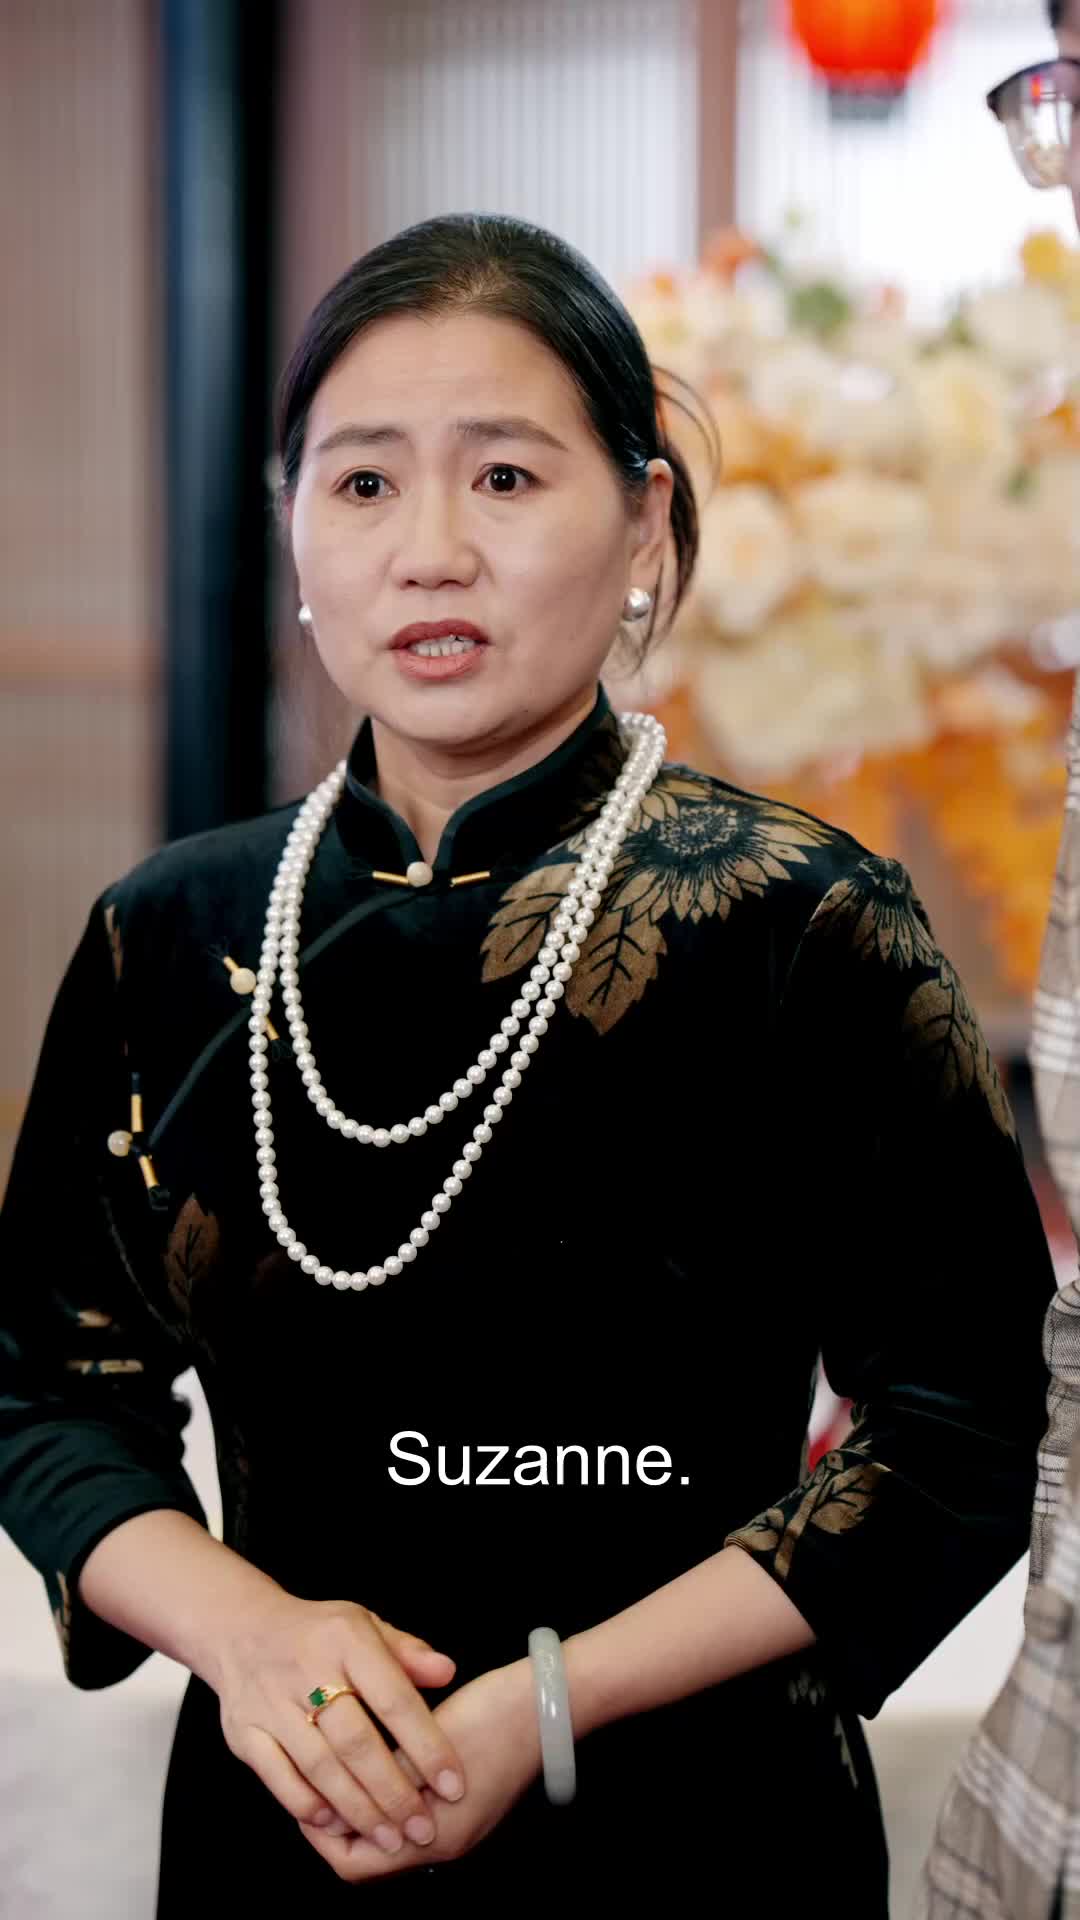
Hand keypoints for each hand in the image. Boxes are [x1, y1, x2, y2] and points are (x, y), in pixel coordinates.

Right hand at [211, 1589, 466, 1856]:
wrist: (240, 1628)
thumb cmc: (320, 1634)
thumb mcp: (365, 1625)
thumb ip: (406, 1652)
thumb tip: (447, 1672)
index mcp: (346, 1640)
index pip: (394, 1698)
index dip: (427, 1745)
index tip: (454, 1784)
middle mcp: (306, 1670)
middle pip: (355, 1741)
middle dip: (393, 1792)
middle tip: (422, 1829)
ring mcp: (270, 1703)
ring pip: (319, 1765)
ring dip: (357, 1809)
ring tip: (390, 1840)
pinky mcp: (243, 1731)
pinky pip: (276, 1776)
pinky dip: (305, 1803)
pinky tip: (334, 1825)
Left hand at [299, 1657, 541, 1881]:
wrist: (547, 1706)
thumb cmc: (487, 1720)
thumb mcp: (423, 1744)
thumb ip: (379, 1774)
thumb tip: (332, 1788)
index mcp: (433, 1841)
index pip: (352, 1864)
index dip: (319, 1835)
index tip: (303, 1795)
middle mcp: (444, 1846)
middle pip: (368, 1858)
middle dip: (338, 1827)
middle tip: (316, 1784)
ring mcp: (459, 1829)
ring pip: (389, 1839)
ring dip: (363, 1813)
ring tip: (339, 1772)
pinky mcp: (467, 1808)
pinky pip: (412, 1820)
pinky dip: (387, 1802)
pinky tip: (376, 1765)